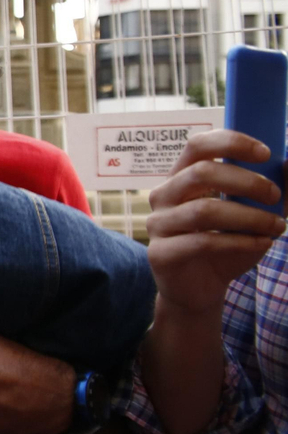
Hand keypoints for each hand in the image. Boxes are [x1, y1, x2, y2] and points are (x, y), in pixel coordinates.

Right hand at [145, 129, 283, 316]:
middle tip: (275, 196)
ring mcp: (157, 225)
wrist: (200, 290)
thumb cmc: (225, 246)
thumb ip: (268, 192)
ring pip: (204, 210)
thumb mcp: (251, 214)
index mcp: (181, 177)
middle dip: (246, 182)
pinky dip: (240, 242)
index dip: (231, 142)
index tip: (265, 154)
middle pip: (201, 173)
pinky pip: (203, 242)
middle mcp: (163, 195)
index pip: (198, 145)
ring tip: (278, 227)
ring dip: (249, 217)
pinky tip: (263, 244)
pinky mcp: (161, 253)